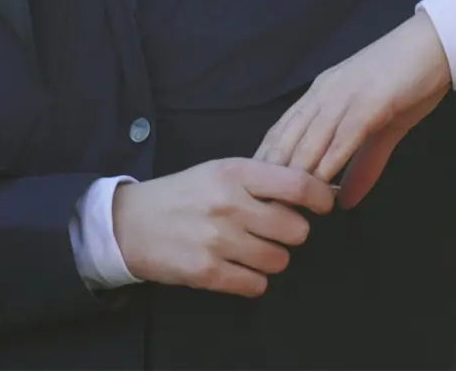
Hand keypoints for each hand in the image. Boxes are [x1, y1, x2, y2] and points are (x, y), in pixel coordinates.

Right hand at [112, 157, 336, 297]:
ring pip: (279, 260)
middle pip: (296, 229)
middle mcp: (229, 204)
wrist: (131, 222)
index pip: (296, 183)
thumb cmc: (183, 194)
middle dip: (292, 232)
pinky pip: (256, 285)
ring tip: (251, 248)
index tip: (324, 203)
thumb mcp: (219, 171)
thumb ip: (258, 179)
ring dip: (272, 258)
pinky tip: (237, 266)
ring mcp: (218, 240)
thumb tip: (308, 188)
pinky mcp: (207, 272)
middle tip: (275, 229)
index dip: (320, 196)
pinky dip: (252, 279)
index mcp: (234, 172)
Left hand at [253, 12, 451, 208]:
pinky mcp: (370, 101)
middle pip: (288, 137)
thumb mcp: (381, 129)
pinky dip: (330, 161)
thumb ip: (362, 164)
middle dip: (272, 173)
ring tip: (284, 205)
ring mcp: (345, 96)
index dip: (265, 159)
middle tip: (261, 206)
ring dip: (297, 174)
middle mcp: (324, 93)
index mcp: (321, 93)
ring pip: (310, 138)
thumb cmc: (407, 82)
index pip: (283, 129)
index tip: (252, 189)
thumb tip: (343, 202)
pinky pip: (344, 135)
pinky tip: (322, 184)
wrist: (434, 45)